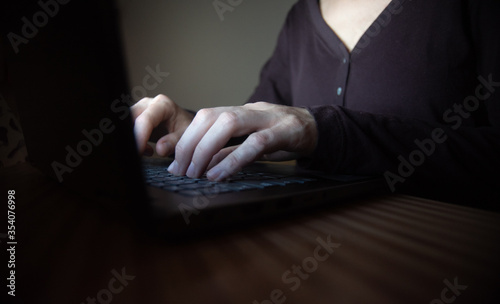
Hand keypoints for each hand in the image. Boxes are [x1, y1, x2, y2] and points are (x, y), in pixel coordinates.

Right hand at [131, 94, 193, 155]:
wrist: (184, 124)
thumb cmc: (185, 127)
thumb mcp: (185, 135)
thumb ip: (174, 142)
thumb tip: (160, 149)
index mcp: (162, 105)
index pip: (145, 119)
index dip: (140, 136)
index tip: (139, 151)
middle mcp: (148, 104)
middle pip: (131, 118)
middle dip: (133, 137)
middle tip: (140, 153)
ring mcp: (140, 109)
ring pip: (126, 123)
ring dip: (133, 139)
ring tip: (148, 151)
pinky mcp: (135, 117)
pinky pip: (128, 128)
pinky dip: (134, 141)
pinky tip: (147, 149)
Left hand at [168, 102, 317, 180]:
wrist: (318, 129)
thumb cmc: (282, 136)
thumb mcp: (250, 142)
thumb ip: (228, 151)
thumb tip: (202, 166)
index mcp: (240, 111)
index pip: (204, 117)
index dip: (185, 138)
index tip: (174, 162)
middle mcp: (251, 110)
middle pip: (211, 117)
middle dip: (190, 144)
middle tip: (181, 171)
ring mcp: (269, 118)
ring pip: (230, 124)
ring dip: (206, 149)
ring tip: (196, 173)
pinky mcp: (286, 131)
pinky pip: (256, 143)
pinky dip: (233, 160)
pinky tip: (219, 175)